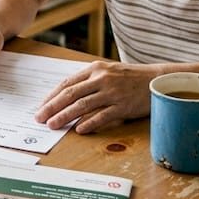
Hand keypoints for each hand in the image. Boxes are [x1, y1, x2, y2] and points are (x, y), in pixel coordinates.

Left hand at [34, 60, 161, 133]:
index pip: (67, 83)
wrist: (158, 80)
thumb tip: (66, 97)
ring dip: (65, 116)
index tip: (41, 107)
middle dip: (52, 107)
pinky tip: (78, 129)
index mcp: (95, 69)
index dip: (52, 96)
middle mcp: (102, 78)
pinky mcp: (123, 105)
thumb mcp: (108, 73)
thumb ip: (89, 82)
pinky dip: (89, 123)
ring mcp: (112, 92)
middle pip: (70, 94)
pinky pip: (102, 115)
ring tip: (53, 125)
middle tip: (40, 118)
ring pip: (82, 105)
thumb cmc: (130, 79)